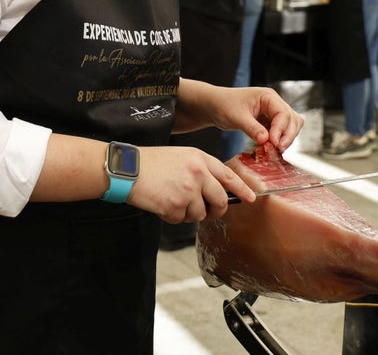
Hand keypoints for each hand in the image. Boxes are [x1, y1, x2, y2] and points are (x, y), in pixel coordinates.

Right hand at [127, 145, 254, 223]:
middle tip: (208, 212)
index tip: (250, 198)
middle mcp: (198, 173)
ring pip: (200, 214)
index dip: (241, 189)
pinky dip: (171, 216)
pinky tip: (160, 203)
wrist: (127, 168)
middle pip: (219, 200)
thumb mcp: (180, 157)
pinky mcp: (176, 205)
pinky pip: (181, 219)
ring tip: (170, 199)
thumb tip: (213, 192)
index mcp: (200, 159)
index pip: (228, 176)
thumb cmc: (150, 163)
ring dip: (187, 213)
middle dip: (215, 210)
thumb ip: (199, 171)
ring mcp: (188, 190)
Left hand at [176, 81, 302, 152]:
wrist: (214, 106)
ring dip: (286, 138)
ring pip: (290, 126)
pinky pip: (281, 132)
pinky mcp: (268, 122)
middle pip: (292, 120)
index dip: (281, 130)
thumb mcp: (237, 117)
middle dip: (288, 135)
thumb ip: (252, 128)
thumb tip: (266, 140)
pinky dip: (279, 140)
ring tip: (276, 151)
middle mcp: (274, 103)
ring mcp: (272, 112)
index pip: (283, 114)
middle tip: (278, 150)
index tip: (274, 143)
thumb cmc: (223, 105)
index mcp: (268, 97)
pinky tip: (271, 149)